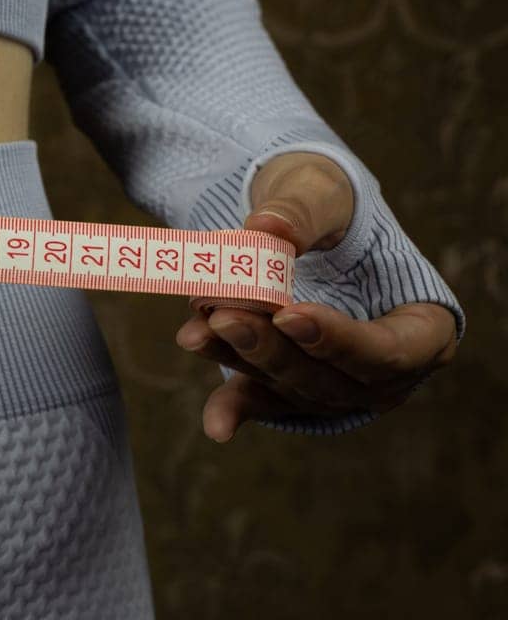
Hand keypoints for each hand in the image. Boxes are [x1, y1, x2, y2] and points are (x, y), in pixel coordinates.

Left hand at [174, 151, 459, 441]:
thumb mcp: (322, 193)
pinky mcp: (289, 389)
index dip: (340, 341)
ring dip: (242, 362)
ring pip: (290, 388)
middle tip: (225, 315)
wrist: (296, 223)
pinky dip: (235, 408)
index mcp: (423, 326)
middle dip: (274, 350)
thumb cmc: (328, 208)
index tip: (288, 314)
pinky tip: (216, 425)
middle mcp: (383, 370)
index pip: (391, 350)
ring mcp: (336, 386)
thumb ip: (300, 210)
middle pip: (331, 378)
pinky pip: (262, 401)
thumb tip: (265, 228)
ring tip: (196, 331)